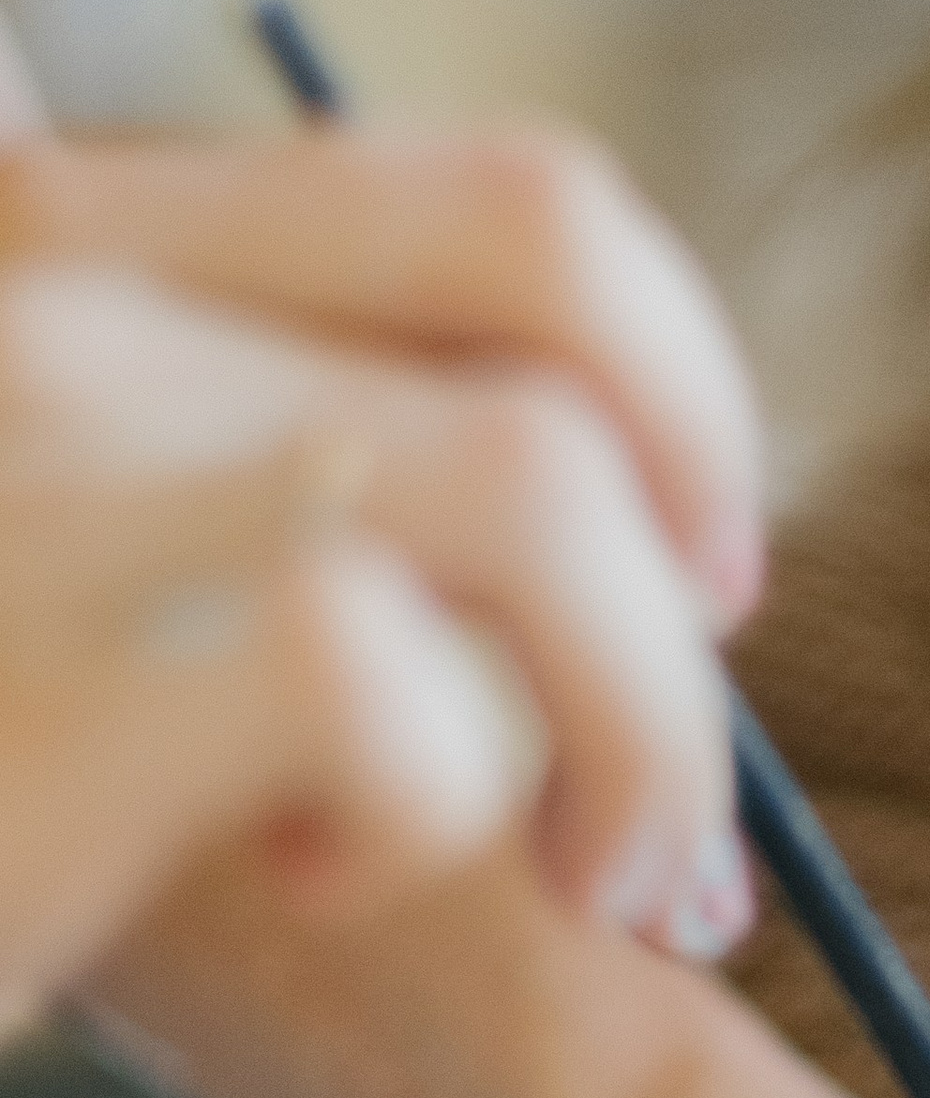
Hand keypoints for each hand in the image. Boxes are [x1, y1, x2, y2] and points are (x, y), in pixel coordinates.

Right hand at [0, 122, 761, 1008]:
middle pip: (554, 289)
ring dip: (644, 714)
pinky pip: (385, 682)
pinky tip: (334, 890)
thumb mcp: (68, 543)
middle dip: (697, 526)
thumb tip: (511, 525)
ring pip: (533, 485)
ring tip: (598, 877)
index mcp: (66, 239)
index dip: (664, 374)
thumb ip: (214, 454)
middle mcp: (44, 284)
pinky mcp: (54, 673)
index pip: (499, 207)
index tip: (695, 554)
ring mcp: (37, 456)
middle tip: (687, 733)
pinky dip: (444, 815)